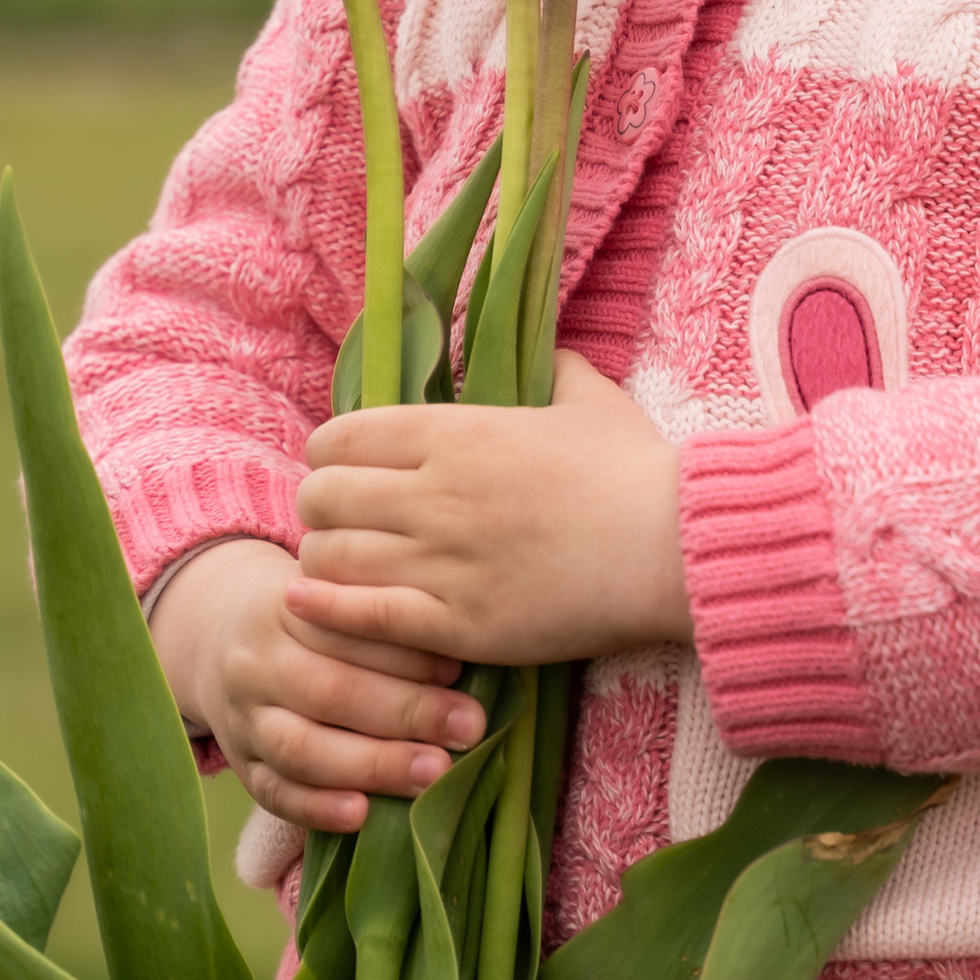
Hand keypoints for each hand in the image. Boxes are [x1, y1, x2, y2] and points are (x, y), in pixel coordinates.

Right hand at [150, 535, 488, 834]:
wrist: (220, 640)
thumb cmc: (313, 618)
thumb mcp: (335, 597)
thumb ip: (382, 615)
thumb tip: (465, 644)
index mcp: (283, 608)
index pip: (343, 630)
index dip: (403, 653)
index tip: (458, 668)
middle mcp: (255, 664)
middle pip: (329, 691)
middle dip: (405, 712)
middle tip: (468, 727)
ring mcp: (242, 720)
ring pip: (301, 748)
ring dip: (372, 764)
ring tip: (434, 773)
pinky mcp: (242, 767)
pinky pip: (274, 794)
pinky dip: (317, 808)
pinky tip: (362, 815)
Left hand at [292, 352, 693, 672]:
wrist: (674, 548)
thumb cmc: (636, 471)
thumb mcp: (590, 399)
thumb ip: (554, 369)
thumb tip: (545, 355)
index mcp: (456, 434)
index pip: (341, 437)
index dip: (328, 453)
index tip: (343, 468)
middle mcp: (436, 494)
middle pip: (323, 498)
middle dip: (321, 507)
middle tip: (341, 520)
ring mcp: (443, 562)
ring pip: (332, 558)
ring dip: (327, 560)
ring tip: (342, 565)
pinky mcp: (458, 625)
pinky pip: (362, 616)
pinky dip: (325, 610)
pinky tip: (306, 606)